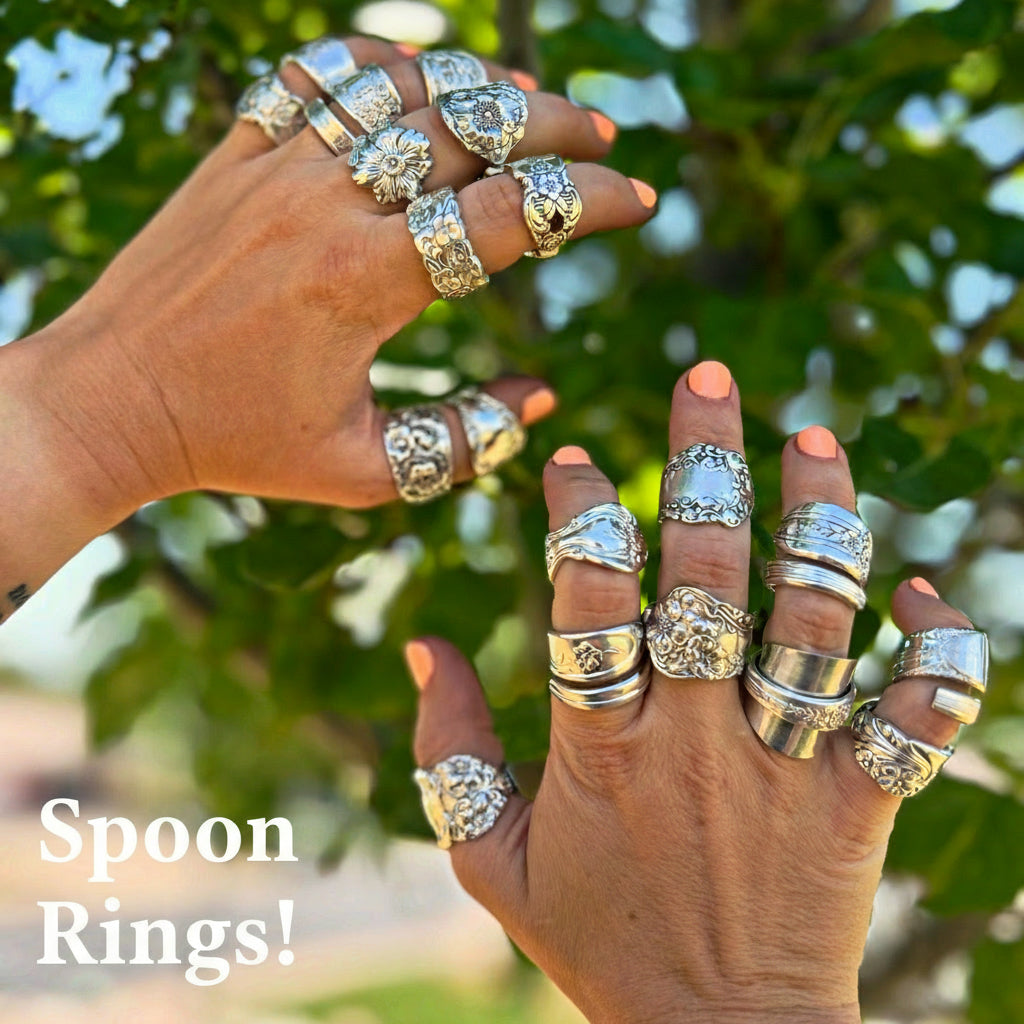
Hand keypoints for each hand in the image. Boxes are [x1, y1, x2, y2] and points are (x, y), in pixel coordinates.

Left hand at [0, 36, 655, 601]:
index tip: (635, 203)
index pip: (509, 214)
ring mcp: (276, 164)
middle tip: (601, 139)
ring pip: (401, 84)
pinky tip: (421, 79)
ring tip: (527, 104)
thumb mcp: (363, 469)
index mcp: (366, 282)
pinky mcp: (236, 149)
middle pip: (468, 129)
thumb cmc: (236, 444)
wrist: (112, 400)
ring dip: (478, 85)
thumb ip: (463, 441)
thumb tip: (539, 398)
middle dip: (555, 127)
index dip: (586, 203)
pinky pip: (320, 74)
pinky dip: (383, 63)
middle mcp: (326, 204)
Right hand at [406, 361, 973, 1023]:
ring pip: (816, 615)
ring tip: (813, 435)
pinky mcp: (858, 800)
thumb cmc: (597, 943)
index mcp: (602, 747)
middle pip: (709, 573)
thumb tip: (419, 640)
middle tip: (709, 379)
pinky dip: (933, 646)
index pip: (587, 596)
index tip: (576, 456)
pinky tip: (918, 591)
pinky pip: (917, 712)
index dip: (582, 512)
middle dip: (708, 462)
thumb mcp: (488, 856)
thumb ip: (445, 745)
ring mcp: (786, 764)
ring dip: (821, 517)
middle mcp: (698, 736)